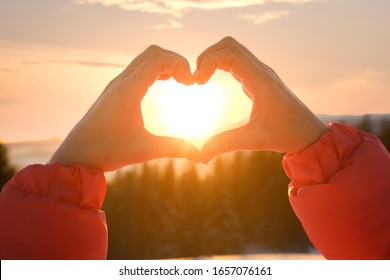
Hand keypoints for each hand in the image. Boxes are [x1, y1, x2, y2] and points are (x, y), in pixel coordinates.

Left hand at [49, 46, 199, 170]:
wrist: (76, 154)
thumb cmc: (107, 152)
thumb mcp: (144, 150)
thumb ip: (174, 148)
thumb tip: (199, 154)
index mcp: (128, 90)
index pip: (157, 59)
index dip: (180, 64)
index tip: (191, 83)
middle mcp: (121, 82)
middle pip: (152, 53)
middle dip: (175, 61)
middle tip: (188, 81)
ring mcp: (116, 85)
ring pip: (143, 60)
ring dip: (164, 64)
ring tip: (180, 81)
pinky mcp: (114, 92)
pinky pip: (137, 70)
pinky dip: (154, 71)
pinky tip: (163, 84)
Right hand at [196, 37, 327, 162]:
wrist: (308, 132)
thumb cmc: (286, 134)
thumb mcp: (254, 140)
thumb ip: (225, 144)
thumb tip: (200, 155)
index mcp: (261, 81)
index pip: (231, 54)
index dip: (209, 62)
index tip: (198, 83)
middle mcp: (261, 71)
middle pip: (230, 45)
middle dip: (208, 55)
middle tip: (196, 77)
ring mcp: (261, 73)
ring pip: (234, 50)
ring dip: (214, 58)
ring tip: (202, 78)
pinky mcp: (259, 79)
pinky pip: (238, 61)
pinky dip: (221, 65)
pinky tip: (213, 81)